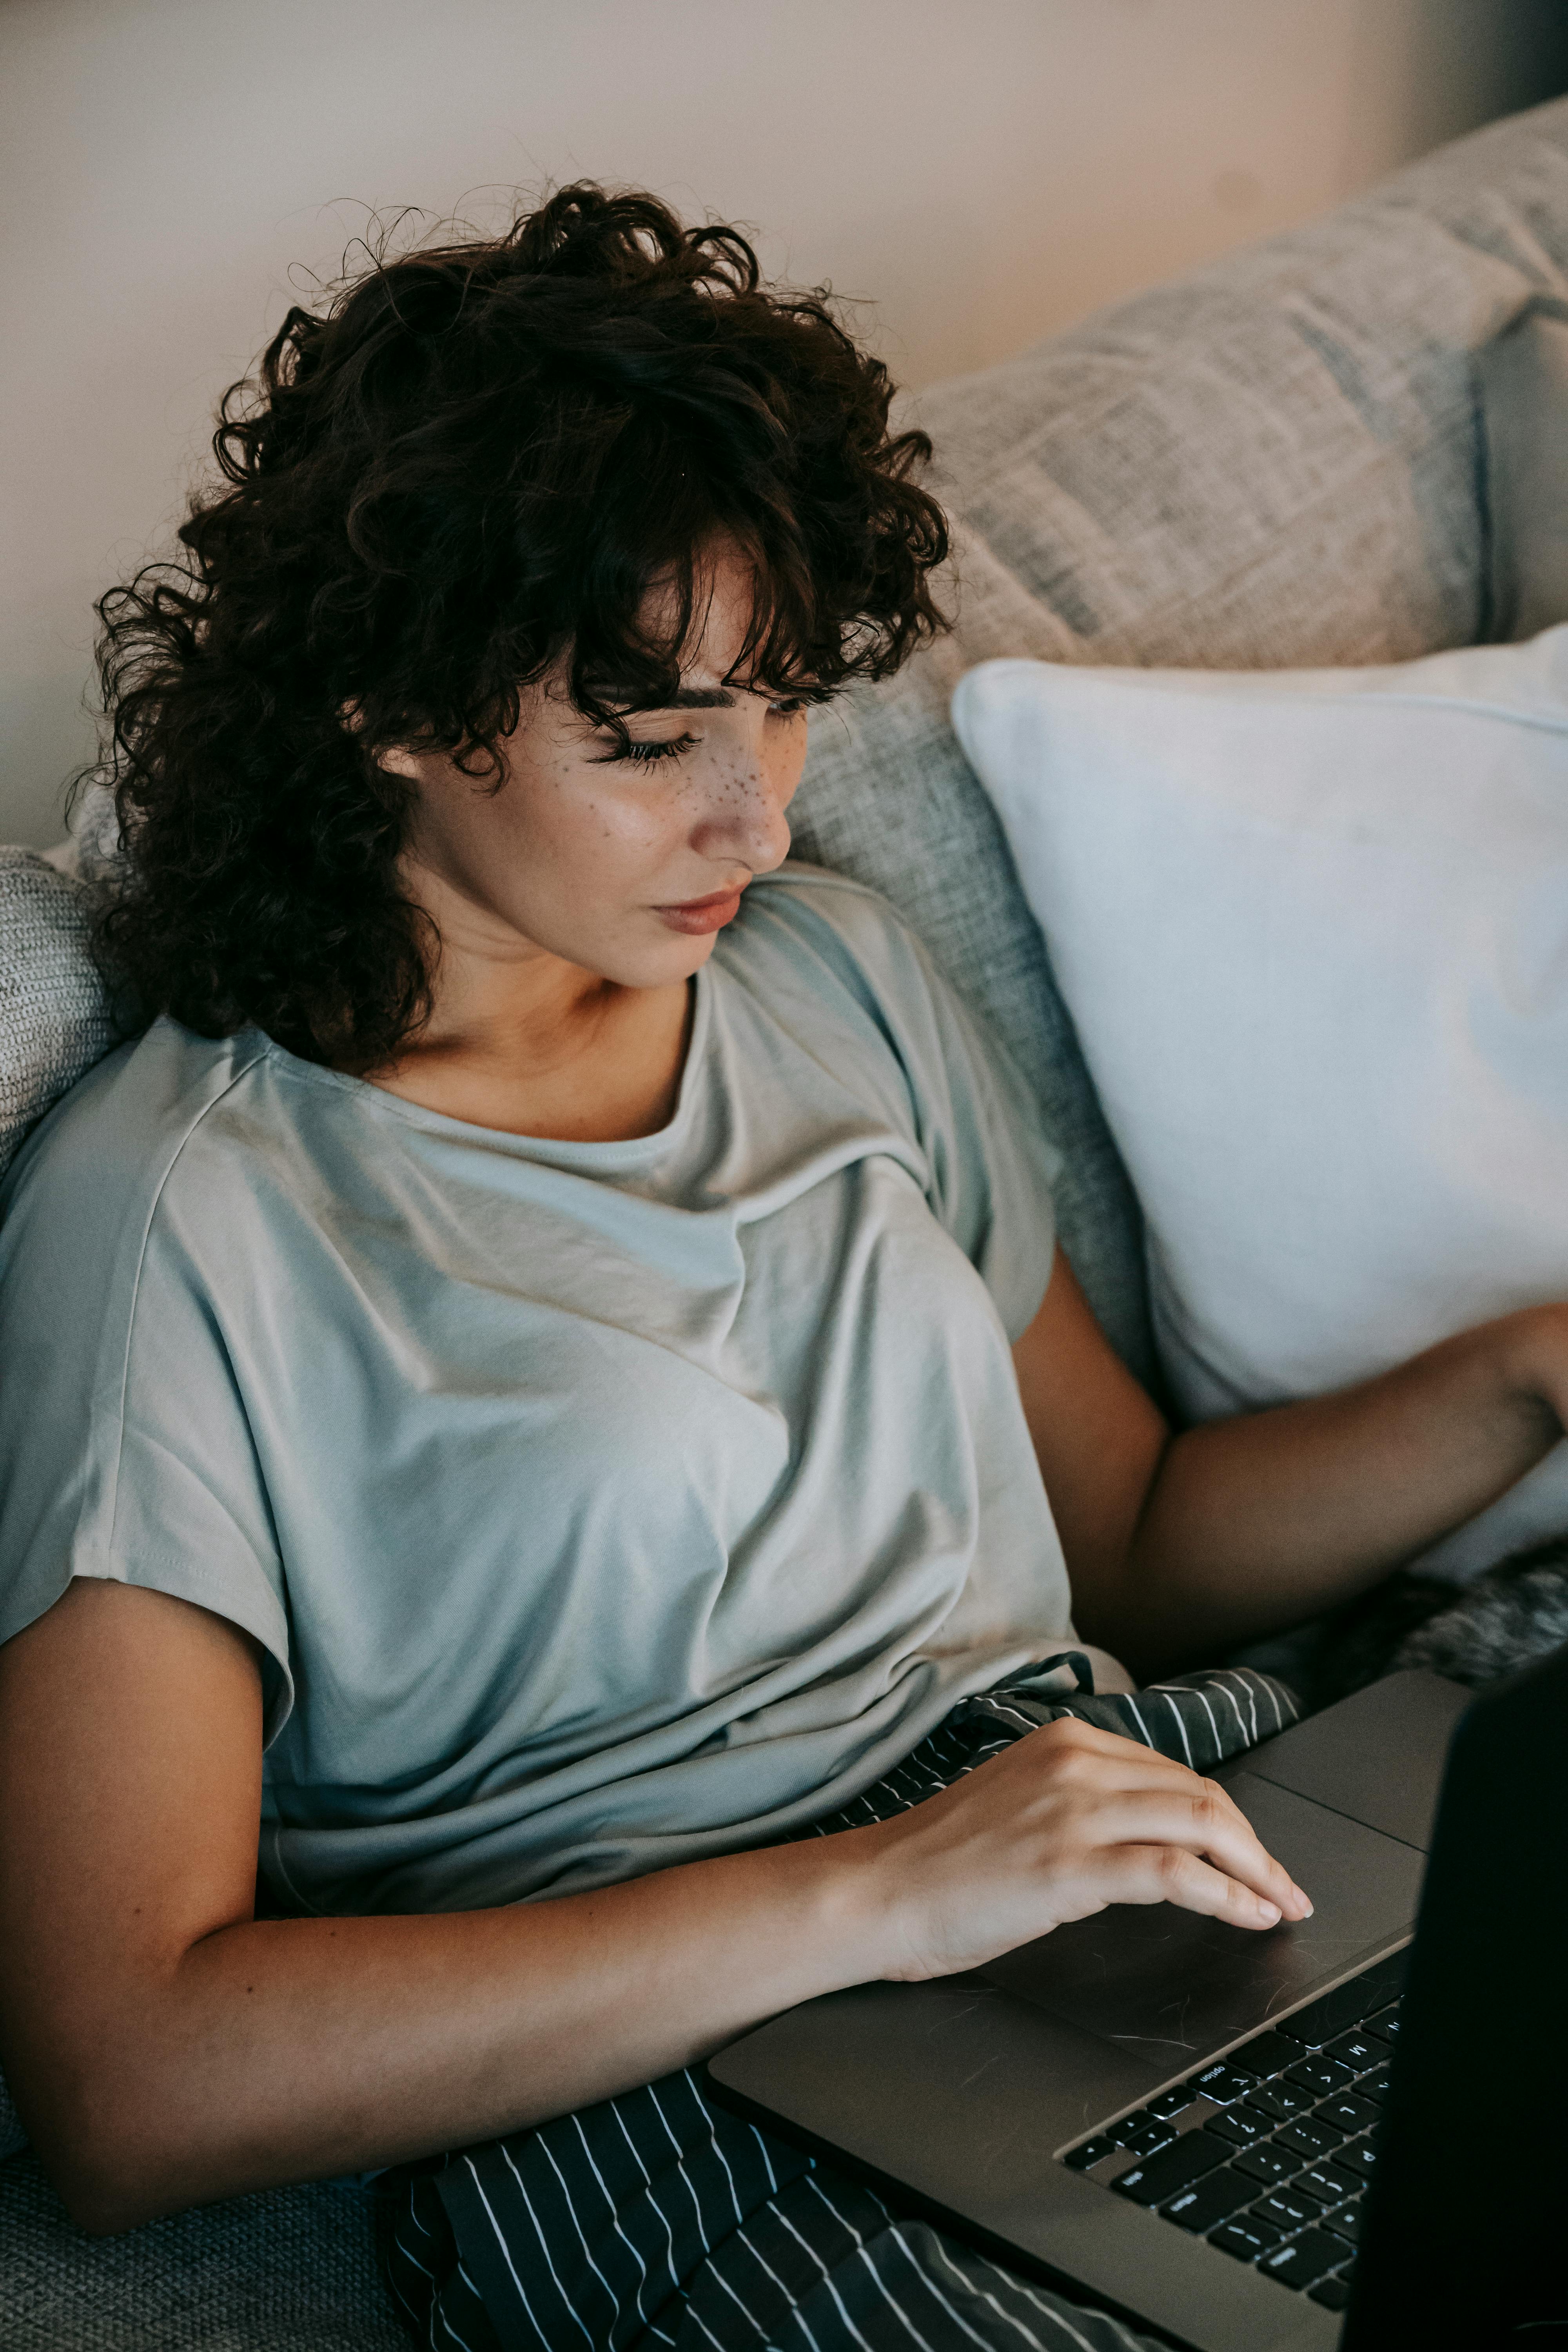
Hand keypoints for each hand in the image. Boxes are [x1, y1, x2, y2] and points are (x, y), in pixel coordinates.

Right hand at [853, 1717, 1312, 1981]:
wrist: (880, 1891)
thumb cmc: (940, 1864)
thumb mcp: (1021, 1807)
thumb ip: (1083, 1805)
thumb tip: (1152, 1840)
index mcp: (1064, 1742)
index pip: (1174, 1774)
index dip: (1228, 1819)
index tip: (1255, 1855)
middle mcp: (1075, 1763)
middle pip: (1201, 1794)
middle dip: (1256, 1846)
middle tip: (1284, 1885)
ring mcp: (1074, 1810)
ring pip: (1202, 1823)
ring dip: (1256, 1869)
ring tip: (1280, 1902)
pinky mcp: (1071, 1864)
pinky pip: (1176, 1871)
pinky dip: (1228, 1895)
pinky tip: (1249, 1914)